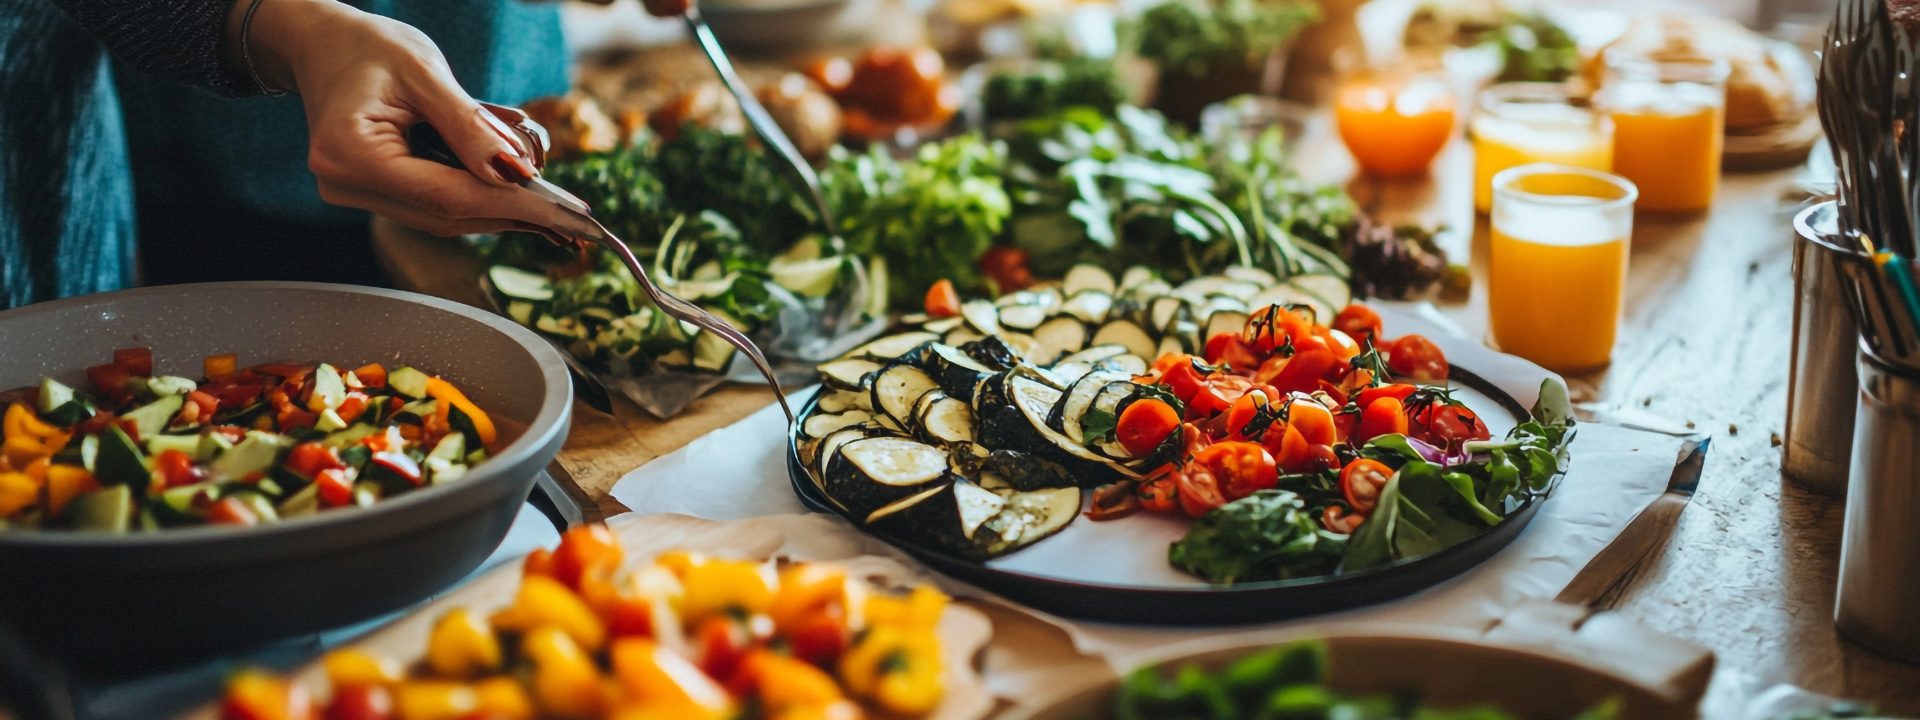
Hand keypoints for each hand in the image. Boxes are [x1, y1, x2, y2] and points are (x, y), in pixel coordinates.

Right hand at [233, 0, 600, 241]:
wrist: (322, 43)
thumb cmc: (367, 47)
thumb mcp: (425, 73)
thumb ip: (468, 125)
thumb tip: (515, 172)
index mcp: (350, 154)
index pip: (447, 196)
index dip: (512, 205)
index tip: (565, 211)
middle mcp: (346, 185)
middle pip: (448, 215)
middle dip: (515, 212)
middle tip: (572, 214)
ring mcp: (356, 194)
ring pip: (445, 217)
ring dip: (502, 209)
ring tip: (554, 204)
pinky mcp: (372, 193)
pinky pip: (434, 205)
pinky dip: (478, 198)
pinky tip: (517, 193)